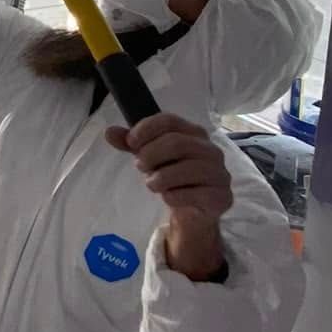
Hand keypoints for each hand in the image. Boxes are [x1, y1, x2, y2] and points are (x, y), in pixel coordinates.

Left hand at [105, 112, 231, 279]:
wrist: (194, 210)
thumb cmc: (173, 176)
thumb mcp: (150, 157)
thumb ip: (131, 144)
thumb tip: (109, 132)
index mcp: (194, 133)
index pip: (169, 120)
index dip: (146, 128)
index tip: (130, 142)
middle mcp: (211, 149)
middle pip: (176, 143)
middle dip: (150, 155)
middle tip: (139, 166)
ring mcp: (219, 173)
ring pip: (185, 169)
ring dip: (160, 178)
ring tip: (152, 184)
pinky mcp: (222, 196)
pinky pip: (192, 194)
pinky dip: (173, 197)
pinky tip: (169, 197)